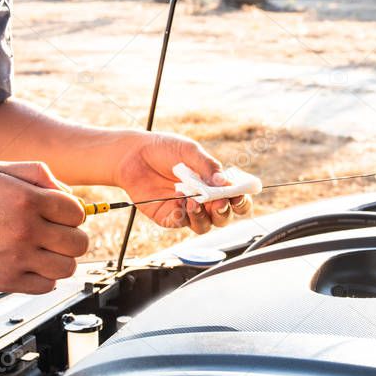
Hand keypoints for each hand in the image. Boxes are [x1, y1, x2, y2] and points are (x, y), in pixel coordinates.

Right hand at [0, 162, 88, 293]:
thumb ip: (38, 173)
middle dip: (71, 237)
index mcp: (27, 200)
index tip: (61, 216)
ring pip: (67, 268)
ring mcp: (17, 258)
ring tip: (45, 252)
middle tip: (56, 235)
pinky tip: (30, 264)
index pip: (77, 212)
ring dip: (61, 259)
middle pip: (79, 243)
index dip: (72, 213)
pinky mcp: (6, 281)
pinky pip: (46, 286)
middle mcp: (25, 230)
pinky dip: (44, 278)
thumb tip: (68, 193)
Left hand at [113, 133, 252, 233]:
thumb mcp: (190, 152)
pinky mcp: (169, 216)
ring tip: (194, 202)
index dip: (241, 200)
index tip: (238, 195)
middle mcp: (203, 200)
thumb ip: (208, 167)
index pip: (235, 199)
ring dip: (203, 217)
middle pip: (223, 217)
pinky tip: (176, 202)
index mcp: (213, 184)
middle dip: (224, 212)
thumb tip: (224, 182)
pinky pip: (180, 223)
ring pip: (204, 226)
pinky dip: (182, 216)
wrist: (134, 154)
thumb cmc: (164, 150)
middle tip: (219, 202)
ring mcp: (186, 210)